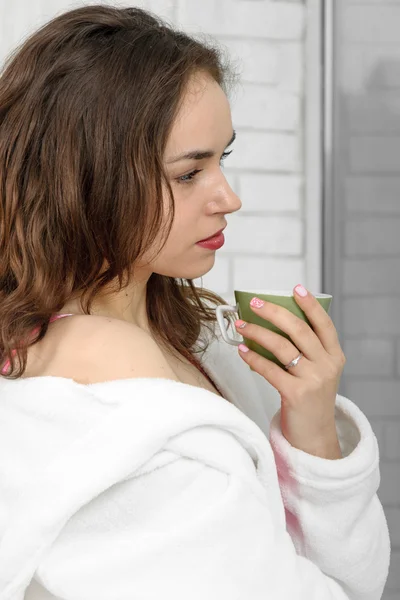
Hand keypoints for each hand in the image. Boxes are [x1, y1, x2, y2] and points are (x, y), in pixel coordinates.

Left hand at [235, 285, 345, 457]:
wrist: (315, 437)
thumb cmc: (311, 400)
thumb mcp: (318, 372)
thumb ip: (305, 350)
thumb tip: (273, 323)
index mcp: (335, 356)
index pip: (324, 324)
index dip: (310, 305)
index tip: (296, 289)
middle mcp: (327, 366)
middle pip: (299, 330)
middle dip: (274, 312)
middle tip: (254, 303)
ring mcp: (313, 380)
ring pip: (282, 346)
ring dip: (258, 332)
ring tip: (241, 324)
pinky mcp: (296, 394)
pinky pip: (269, 369)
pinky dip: (253, 357)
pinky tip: (243, 350)